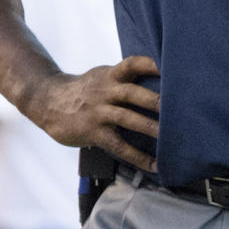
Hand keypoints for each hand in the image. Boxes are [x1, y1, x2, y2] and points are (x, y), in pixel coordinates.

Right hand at [24, 55, 160, 171]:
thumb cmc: (84, 89)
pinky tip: (154, 165)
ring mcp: (99, 112)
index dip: (151, 64)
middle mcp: (106, 91)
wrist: (48, 101)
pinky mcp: (94, 132)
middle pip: (134, 93)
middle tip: (180, 106)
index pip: (132, 64)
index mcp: (110, 75)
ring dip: (150, 127)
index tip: (171, 66)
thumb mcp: (102, 76)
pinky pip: (119, 146)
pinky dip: (137, 157)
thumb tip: (156, 75)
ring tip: (171, 137)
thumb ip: (124, 77)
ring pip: (128, 118)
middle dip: (155, 100)